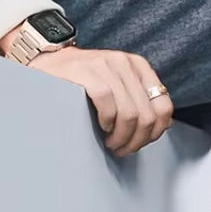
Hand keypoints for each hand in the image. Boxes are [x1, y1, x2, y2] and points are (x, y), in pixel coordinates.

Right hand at [12, 42, 172, 157]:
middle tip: (122, 149)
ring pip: (130, 113)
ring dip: (121, 137)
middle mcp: (125, 63)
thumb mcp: (118, 87)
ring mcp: (105, 64)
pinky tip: (100, 127)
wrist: (46, 63)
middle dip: (136, 140)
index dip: (154, 133)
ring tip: (110, 143)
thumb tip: (162, 127)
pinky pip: (107, 103)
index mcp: (139, 67)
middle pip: (147, 115)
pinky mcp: (86, 71)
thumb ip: (139, 102)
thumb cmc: (83, 83)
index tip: (139, 143)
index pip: (164, 108)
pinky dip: (106, 122)